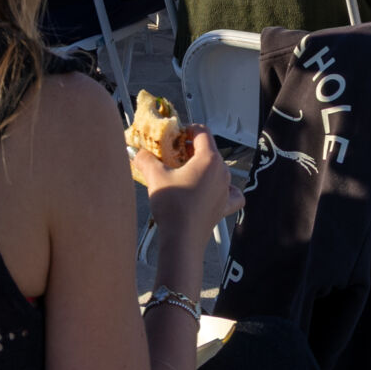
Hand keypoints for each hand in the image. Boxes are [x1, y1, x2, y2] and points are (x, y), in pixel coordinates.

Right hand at [130, 122, 235, 244]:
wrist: (182, 239)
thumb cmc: (173, 207)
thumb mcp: (155, 177)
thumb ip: (146, 160)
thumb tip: (138, 153)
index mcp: (209, 159)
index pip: (202, 132)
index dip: (188, 129)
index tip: (177, 134)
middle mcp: (222, 172)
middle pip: (210, 150)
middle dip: (192, 150)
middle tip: (174, 155)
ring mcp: (226, 189)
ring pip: (218, 169)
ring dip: (203, 168)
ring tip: (185, 174)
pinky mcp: (225, 206)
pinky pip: (232, 192)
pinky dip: (224, 189)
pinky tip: (212, 191)